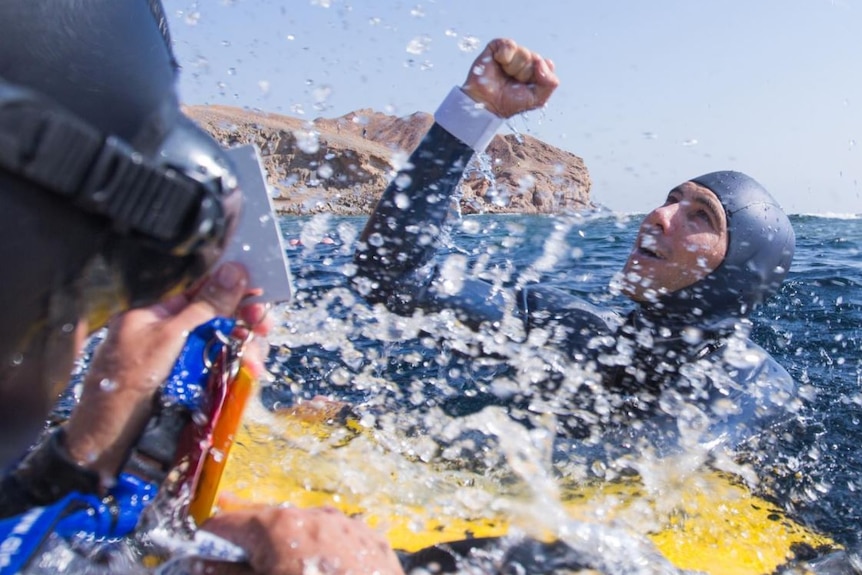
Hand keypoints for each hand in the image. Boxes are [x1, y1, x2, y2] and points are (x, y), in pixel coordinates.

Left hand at [63, 262, 271, 480]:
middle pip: (216, 320)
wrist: (110, 444)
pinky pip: (221, 373)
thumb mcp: (167, 338)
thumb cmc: (124, 385)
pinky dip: (237, 373)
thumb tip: (234, 270)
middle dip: (243, 323)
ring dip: (244, 350)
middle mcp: (168, 337)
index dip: (230, 290)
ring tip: (255, 362)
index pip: (198, 294)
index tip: (259, 290)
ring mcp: (181, 364)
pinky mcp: (192, 389)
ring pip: (224, 347)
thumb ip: (204, 306)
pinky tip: (249, 375)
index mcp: (153, 317)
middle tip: (264, 325)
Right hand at [201, 506, 404, 574]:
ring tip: (282, 565)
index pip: (227, 523)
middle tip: (236, 558)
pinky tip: (320, 570)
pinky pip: (337, 539)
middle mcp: (314, 516)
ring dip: (287, 545)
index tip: (201, 553)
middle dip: (247, 541)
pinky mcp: (371, 542)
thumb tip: (202, 566)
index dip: (210, 540)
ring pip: (305, 528)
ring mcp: (346, 526)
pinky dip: (322, 551)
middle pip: (266, 521)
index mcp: (278, 527)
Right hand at [461, 38, 558, 117]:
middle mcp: (524, 60)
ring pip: (523, 52)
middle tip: (512, 83)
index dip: (538, 76)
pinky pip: (509, 45)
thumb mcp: (537, 99)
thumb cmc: (509, 103)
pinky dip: (505, 55)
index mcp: (535, 71)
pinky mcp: (497, 48)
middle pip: (535, 58)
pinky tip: (498, 63)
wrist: (486, 104)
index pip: (546, 65)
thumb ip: (550, 83)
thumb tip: (545, 61)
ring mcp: (511, 53)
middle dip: (525, 74)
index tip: (527, 87)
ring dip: (513, 68)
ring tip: (503, 76)